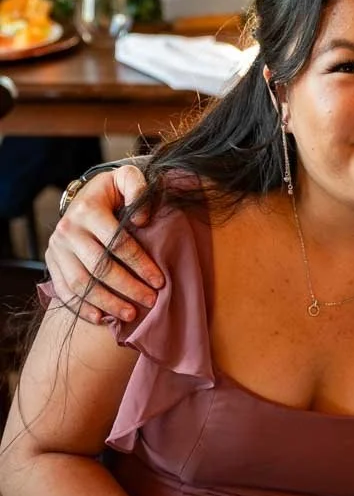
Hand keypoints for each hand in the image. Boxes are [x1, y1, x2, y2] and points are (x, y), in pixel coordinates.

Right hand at [46, 166, 162, 323]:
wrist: (85, 196)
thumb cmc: (114, 191)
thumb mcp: (127, 177)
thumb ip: (138, 188)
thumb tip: (142, 219)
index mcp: (88, 210)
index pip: (117, 243)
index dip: (140, 264)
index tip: (159, 281)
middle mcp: (68, 229)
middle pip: (99, 267)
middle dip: (127, 288)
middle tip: (149, 301)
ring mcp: (57, 248)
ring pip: (81, 283)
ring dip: (106, 302)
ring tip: (129, 315)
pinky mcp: (52, 261)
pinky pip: (64, 290)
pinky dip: (81, 307)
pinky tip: (101, 318)